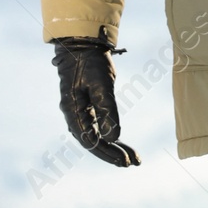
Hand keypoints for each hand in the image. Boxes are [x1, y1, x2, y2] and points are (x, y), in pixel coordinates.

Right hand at [51, 36, 140, 165]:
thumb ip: (107, 110)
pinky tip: (121, 142)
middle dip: (113, 154)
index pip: (90, 142)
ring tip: (133, 159)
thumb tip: (113, 138)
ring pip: (97, 136)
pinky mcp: (87, 107)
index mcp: (73, 113)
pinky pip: (99, 127)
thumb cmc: (90, 62)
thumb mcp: (102, 84)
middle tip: (134, 163)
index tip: (125, 161)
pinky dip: (111, 135)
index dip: (108, 153)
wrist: (82, 44)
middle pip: (94, 143)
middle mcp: (74, 117)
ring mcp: (80, 113)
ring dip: (114, 147)